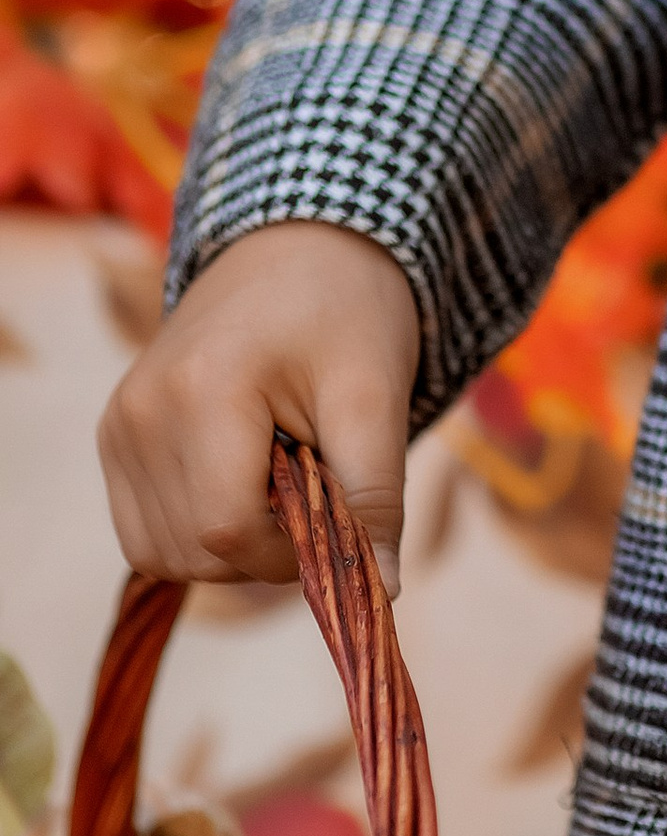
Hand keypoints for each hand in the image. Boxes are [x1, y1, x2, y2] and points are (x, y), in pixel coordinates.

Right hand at [99, 221, 419, 593]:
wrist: (302, 246)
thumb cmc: (348, 311)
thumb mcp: (378, 395)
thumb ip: (376, 496)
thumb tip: (383, 590)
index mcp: (202, 390)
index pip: (226, 533)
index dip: (290, 554)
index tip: (336, 515)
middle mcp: (139, 412)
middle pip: (192, 554)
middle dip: (265, 548)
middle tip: (313, 479)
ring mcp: (118, 424)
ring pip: (163, 554)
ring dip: (230, 542)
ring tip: (279, 469)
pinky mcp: (114, 434)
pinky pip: (145, 531)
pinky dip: (196, 528)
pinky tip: (242, 474)